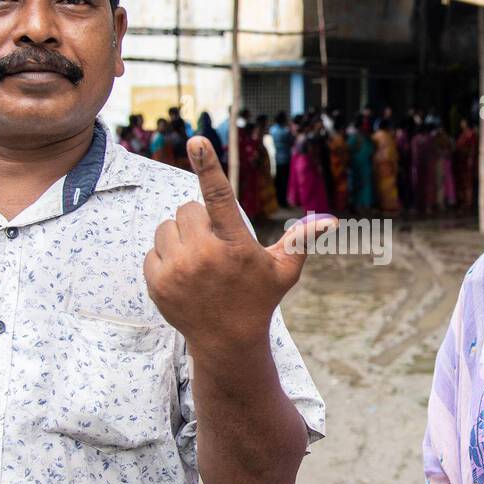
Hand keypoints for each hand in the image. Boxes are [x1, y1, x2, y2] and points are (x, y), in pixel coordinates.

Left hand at [144, 136, 333, 351]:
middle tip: (213, 245)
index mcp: (235, 246)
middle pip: (187, 209)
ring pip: (166, 227)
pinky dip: (165, 256)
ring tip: (198, 260)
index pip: (219, 197)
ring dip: (179, 236)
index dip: (208, 166)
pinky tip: (183, 275)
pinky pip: (152, 250)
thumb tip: (331, 220)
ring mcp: (177, 270)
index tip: (196, 141)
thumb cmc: (259, 299)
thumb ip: (301, 240)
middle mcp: (204, 255)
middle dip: (198, 221)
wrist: (227, 342)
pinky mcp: (157, 282)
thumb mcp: (284, 270)